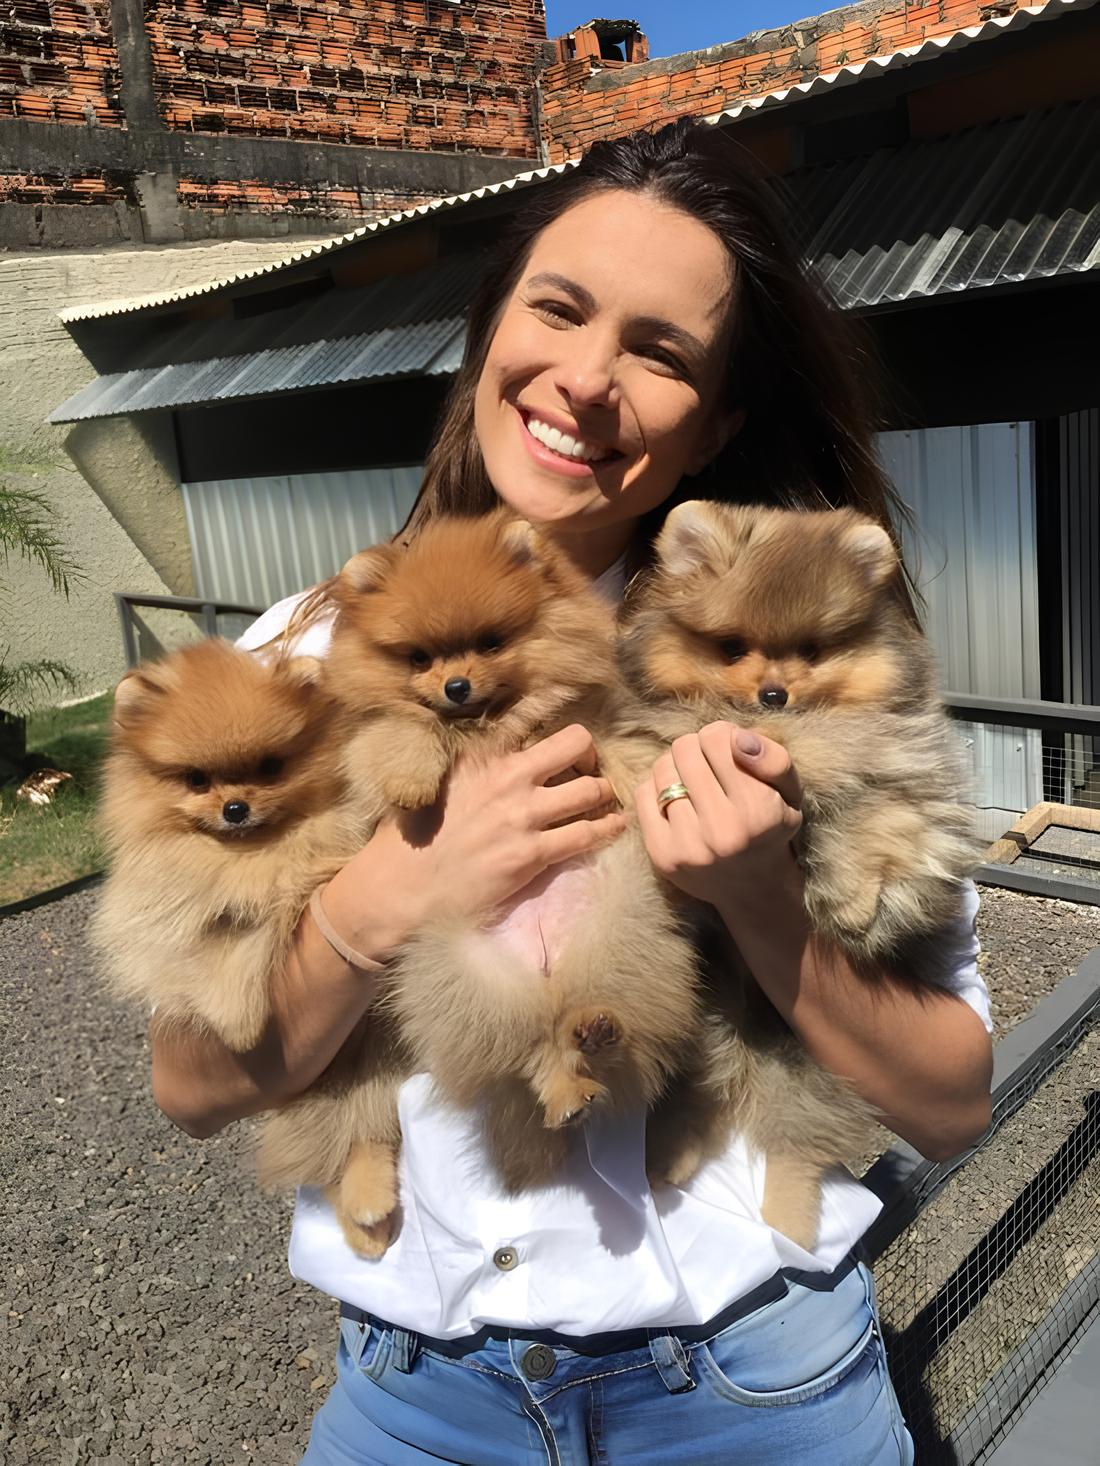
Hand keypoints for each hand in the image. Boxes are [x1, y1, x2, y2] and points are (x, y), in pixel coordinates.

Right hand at [328, 724, 626, 955]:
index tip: (570, 751)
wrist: (399, 889)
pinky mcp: (531, 854)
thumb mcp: (438, 786)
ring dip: (604, 796)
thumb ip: (473, 769)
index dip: (558, 738)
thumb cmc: (410, 841)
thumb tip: (499, 759)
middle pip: (575, 744)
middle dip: (592, 758)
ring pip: (591, 790)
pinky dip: (607, 830)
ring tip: (605, 804)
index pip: (535, 724)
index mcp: (481, 757)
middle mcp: (506, 777)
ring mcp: (522, 816)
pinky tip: (612, 829)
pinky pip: (587, 834)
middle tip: (591, 773)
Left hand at [635, 722, 802, 909]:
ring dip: (675, 767)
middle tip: (708, 765)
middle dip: (697, 748)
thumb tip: (738, 738)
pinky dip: (656, 789)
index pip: (717, 738)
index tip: (730, 752)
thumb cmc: (771, 829)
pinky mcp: (661, 856)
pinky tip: (676, 800)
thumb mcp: (790, 792)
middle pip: (685, 749)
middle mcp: (722, 831)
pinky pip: (642, 794)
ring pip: (661, 769)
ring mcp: (688, 846)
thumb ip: (773, 759)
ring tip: (693, 782)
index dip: (723, 736)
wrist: (753, 889)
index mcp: (758, 809)